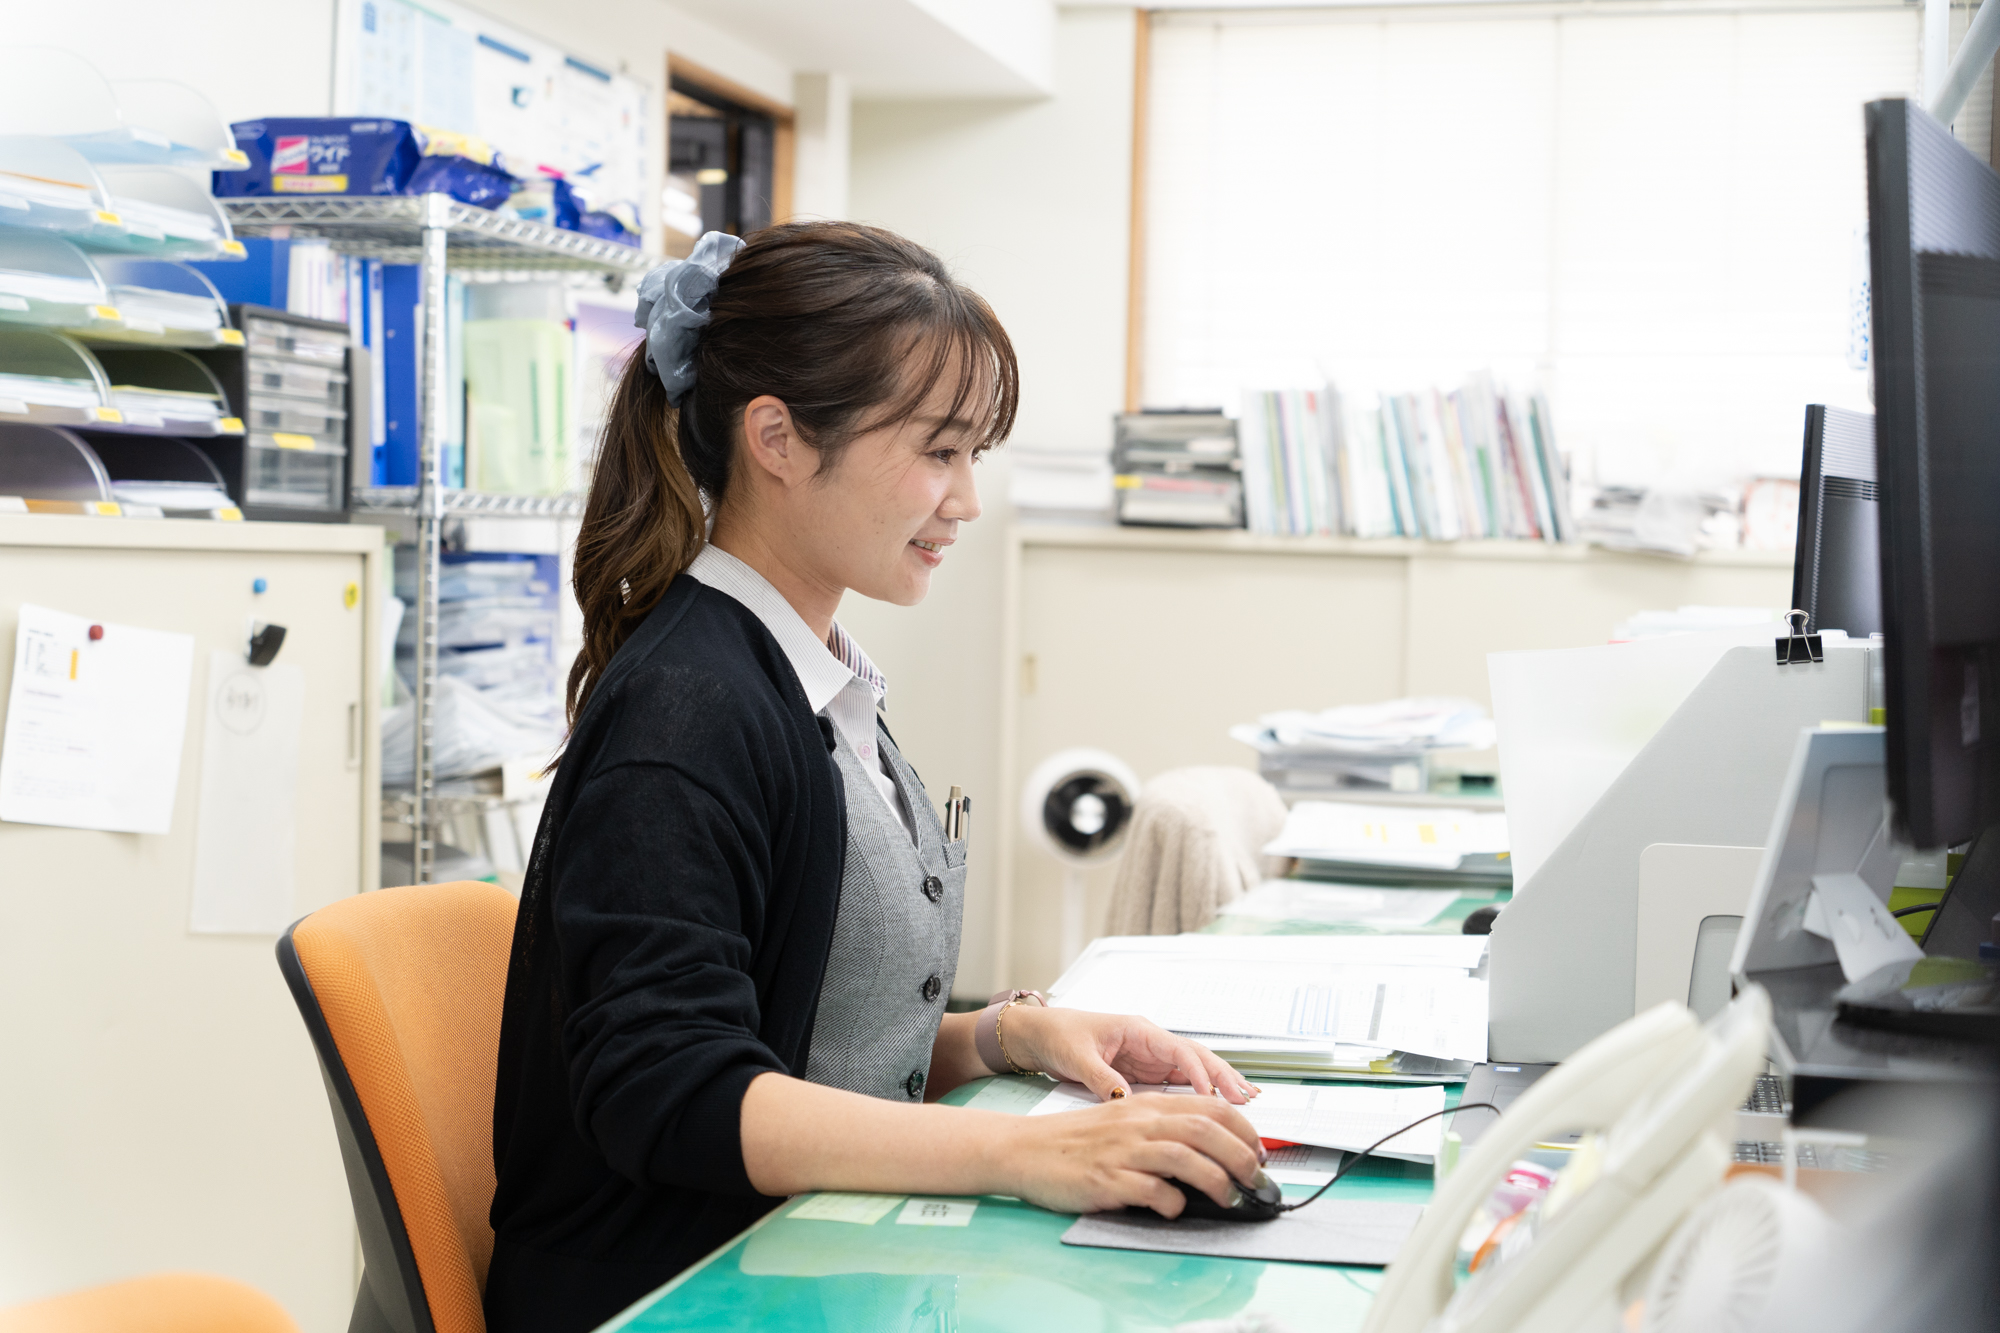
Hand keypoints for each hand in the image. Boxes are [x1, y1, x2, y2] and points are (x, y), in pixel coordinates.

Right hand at [993, 1091, 1265, 1216]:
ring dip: (1216, 1180)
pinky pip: (1151, 1190)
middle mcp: (1138, 1122)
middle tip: (1255, 1179)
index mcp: (1146, 1105)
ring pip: (1185, 1157)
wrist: (1024, 1148)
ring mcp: (1122, 1150)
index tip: (1258, 1151)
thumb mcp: (1123, 1121)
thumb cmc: (1074, 1139)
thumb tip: (1208, 1149)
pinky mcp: (1106, 1179)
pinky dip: (1172, 1202)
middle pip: (1206, 1130)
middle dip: (1241, 1156)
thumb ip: (1162, 1128)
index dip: (1243, 1129)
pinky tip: (1174, 1209)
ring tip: (1228, 1198)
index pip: (1208, 1107)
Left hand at [1002, 1004, 1259, 1104]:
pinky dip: (1203, 1091)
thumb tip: (1125, 1100)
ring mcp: (1151, 1057)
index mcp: (1139, 1031)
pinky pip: (1181, 1081)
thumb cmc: (1059, 1036)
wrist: (1041, 1035)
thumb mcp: (1078, 1057)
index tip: (1214, 1093)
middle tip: (1246, 1098)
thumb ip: (1103, 1079)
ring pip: (1195, 1069)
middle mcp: (1151, 1042)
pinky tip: (1220, 1103)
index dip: (1200, 1071)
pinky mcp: (1147, 1072)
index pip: (1179, 1050)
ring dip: (1220, 1082)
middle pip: (1197, 1056)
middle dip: (1223, 1075)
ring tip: (1247, 1099)